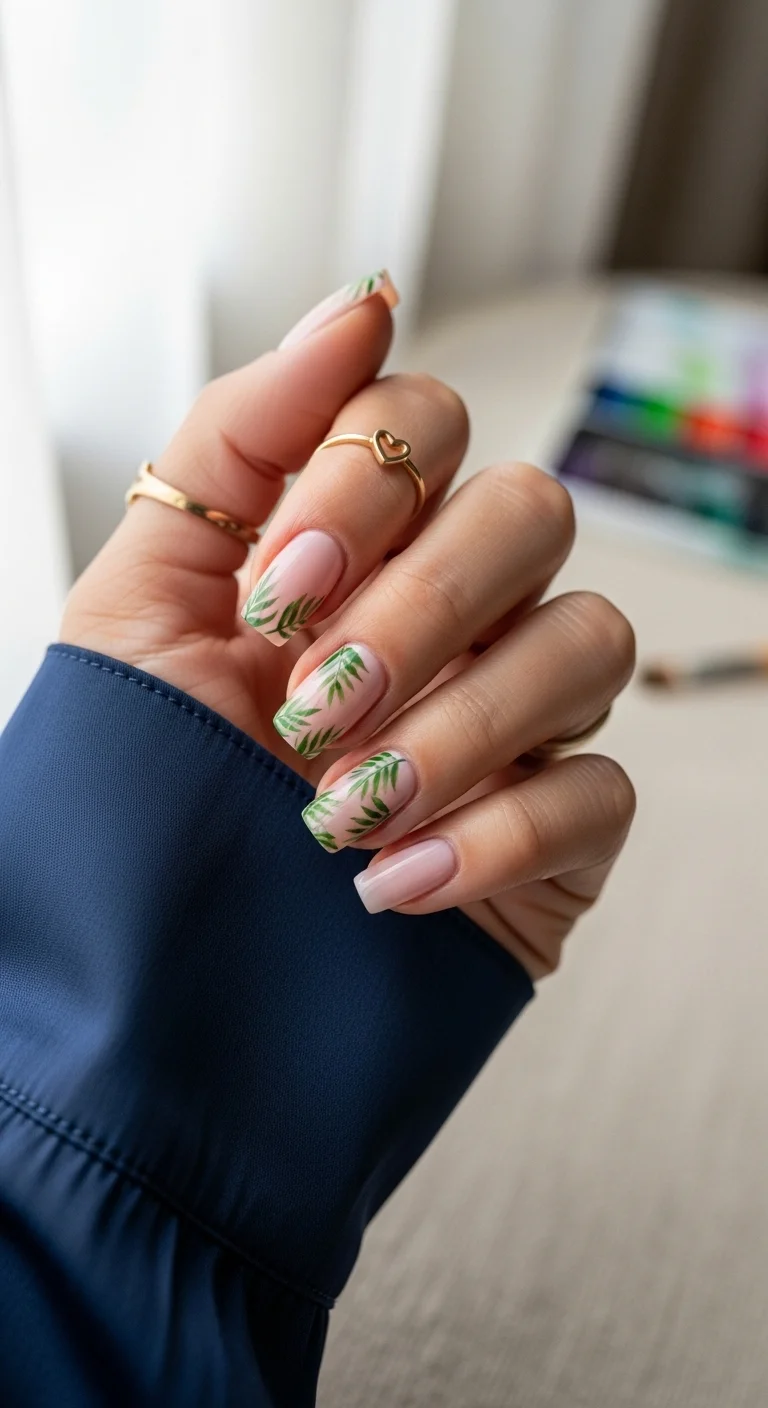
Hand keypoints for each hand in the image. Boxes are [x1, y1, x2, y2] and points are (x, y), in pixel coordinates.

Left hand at [62, 281, 635, 976]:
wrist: (154, 975)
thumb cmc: (148, 785)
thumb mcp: (141, 601)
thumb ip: (239, 440)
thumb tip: (357, 304)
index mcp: (355, 544)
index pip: (425, 421)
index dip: (363, 483)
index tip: (276, 594)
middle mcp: (452, 611)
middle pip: (528, 513)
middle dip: (422, 604)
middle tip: (314, 704)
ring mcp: (517, 716)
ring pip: (588, 643)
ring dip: (457, 728)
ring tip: (337, 813)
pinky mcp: (562, 831)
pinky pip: (599, 791)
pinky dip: (496, 836)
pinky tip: (391, 884)